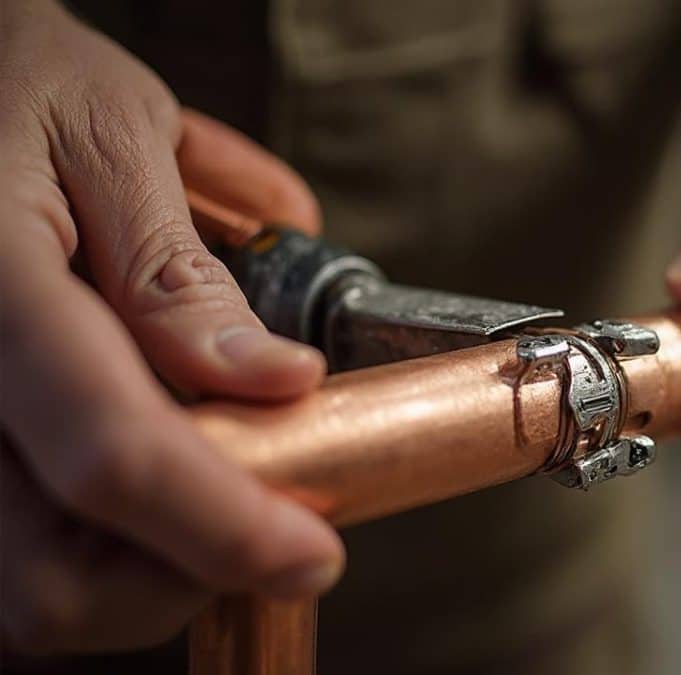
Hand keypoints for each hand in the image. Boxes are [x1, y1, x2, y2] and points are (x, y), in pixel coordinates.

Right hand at [0, 1, 341, 653]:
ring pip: (29, 587)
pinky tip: (163, 482)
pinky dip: (99, 548)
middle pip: (54, 571)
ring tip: (222, 495)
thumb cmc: (10, 79)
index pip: (114, 455)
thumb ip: (178, 274)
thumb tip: (276, 383)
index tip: (315, 553)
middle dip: (185, 571)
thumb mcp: (109, 137)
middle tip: (274, 521)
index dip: (227, 528)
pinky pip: (16, 544)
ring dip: (146, 570)